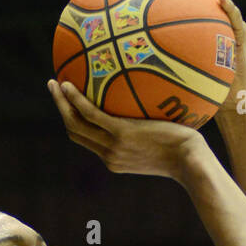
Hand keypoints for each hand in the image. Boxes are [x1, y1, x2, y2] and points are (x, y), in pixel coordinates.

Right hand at [46, 77, 202, 178]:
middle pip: (75, 132)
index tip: (69, 106)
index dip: (74, 123)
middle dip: (61, 110)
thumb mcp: (165, 147)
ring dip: (61, 103)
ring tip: (54, 83)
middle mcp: (109, 156)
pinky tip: (70, 85)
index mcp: (115, 160)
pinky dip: (76, 100)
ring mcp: (114, 146)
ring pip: (76, 124)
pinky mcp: (121, 134)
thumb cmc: (186, 152)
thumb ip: (152, 134)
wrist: (191, 162)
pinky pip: (91, 114)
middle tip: (54, 88)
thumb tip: (155, 112)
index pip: (88, 141)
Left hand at [136, 0, 245, 118]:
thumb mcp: (173, 73)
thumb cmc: (200, 86)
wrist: (228, 99)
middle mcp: (209, 15)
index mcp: (193, 19)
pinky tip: (222, 0)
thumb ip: (156, 62)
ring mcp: (226, 21)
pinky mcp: (240, 34)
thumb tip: (125, 63)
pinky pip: (235, 19)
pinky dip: (230, 8)